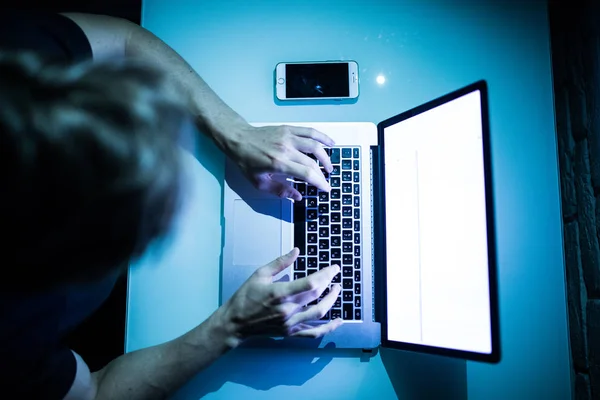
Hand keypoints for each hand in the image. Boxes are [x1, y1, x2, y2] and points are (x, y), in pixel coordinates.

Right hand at [220, 248, 341, 344]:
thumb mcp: (260, 274)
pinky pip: (313, 333)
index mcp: (279, 293)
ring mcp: (289, 323)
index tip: (334, 268)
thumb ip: (280, 263)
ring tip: (336, 290)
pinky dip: (328, 328)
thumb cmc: (245, 296)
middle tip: (335, 274)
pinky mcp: (290, 332)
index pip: (311, 284)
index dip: (326, 275)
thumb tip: (296, 251)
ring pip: (319, 313)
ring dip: (332, 301)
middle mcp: (287, 309)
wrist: (235, 322)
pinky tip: (337, 322)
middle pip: (317, 296)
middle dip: (330, 283)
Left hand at [226, 124, 334, 199]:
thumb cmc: (246, 160)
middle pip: (312, 162)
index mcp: (279, 163)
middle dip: (322, 174)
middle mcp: (286, 149)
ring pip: (315, 146)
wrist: (239, 139)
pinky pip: (310, 132)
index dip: (319, 182)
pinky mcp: (289, 129)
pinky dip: (322, 137)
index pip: (307, 174)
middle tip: (326, 180)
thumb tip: (297, 197)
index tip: (326, 188)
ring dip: (326, 157)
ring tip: (329, 166)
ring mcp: (288, 137)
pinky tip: (330, 143)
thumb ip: (280, 190)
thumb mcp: (259, 182)